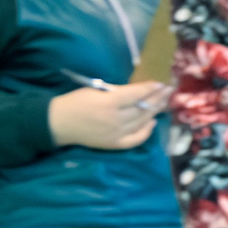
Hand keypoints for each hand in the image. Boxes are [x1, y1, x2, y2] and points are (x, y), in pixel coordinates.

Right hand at [49, 81, 168, 150]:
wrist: (59, 123)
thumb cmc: (75, 102)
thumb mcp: (94, 90)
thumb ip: (116, 92)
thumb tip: (138, 92)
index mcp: (108, 102)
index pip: (136, 95)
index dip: (150, 89)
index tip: (161, 84)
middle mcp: (115, 119)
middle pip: (143, 108)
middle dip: (158, 99)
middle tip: (169, 92)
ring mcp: (116, 133)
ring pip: (142, 122)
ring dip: (154, 112)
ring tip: (163, 104)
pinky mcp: (115, 144)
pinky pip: (136, 139)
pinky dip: (146, 131)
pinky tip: (151, 122)